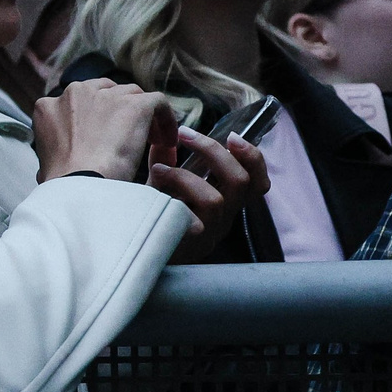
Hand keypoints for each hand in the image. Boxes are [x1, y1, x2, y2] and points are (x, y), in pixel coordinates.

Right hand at [31, 77, 174, 182]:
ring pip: (133, 95)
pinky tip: (167, 141)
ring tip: (151, 142)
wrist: (79, 185)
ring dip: (142, 116)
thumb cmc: (61, 184)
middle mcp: (75, 93)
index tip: (104, 136)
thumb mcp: (44, 164)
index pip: (78, 102)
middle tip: (128, 137)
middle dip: (118, 110)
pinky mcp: (134, 104)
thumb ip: (54, 151)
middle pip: (106, 92)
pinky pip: (157, 102)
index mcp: (48, 107)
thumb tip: (55, 165)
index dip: (95, 117)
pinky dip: (166, 119)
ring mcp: (106, 96)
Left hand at [150, 128, 268, 262]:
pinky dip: (176, 190)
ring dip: (187, 176)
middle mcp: (223, 219)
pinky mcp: (191, 244)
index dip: (253, 157)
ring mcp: (209, 234)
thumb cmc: (151, 221)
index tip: (232, 135)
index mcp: (225, 204)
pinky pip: (193, 215)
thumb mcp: (160, 189)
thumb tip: (165, 136)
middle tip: (187, 134)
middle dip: (216, 152)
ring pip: (217, 199)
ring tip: (160, 167)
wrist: (134, 256)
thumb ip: (166, 164)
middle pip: (243, 182)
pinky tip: (156, 180)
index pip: (257, 182)